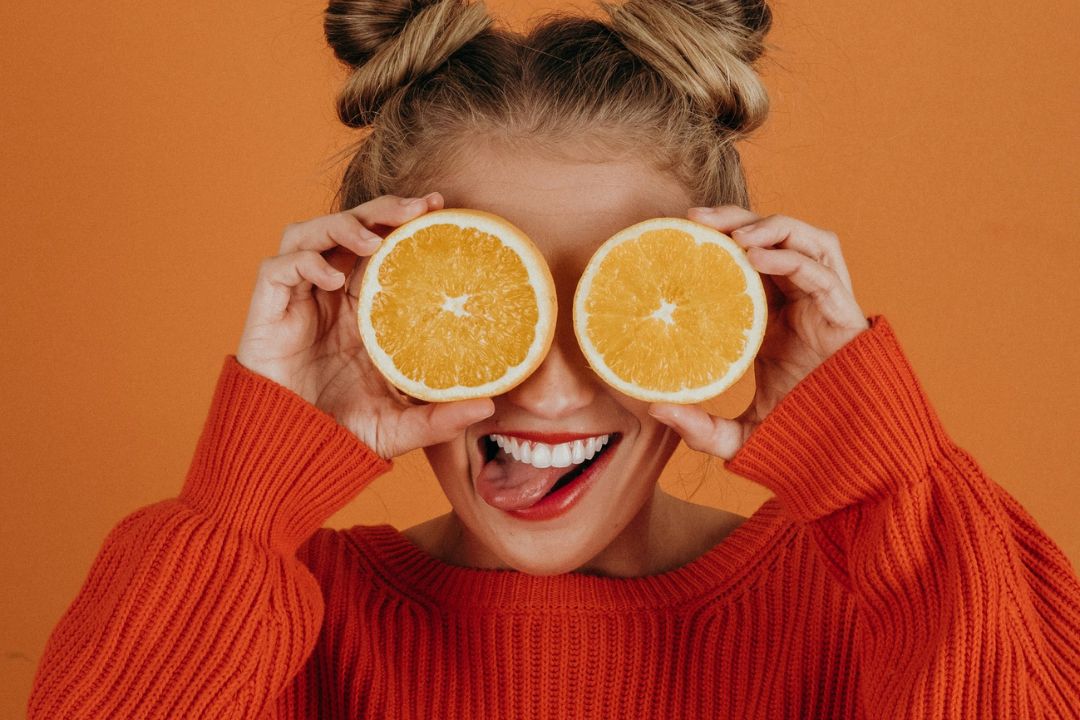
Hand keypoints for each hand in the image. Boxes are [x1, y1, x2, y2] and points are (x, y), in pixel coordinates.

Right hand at [235, 193, 493, 458]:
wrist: (290, 454)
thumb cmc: (342, 434)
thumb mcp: (401, 425)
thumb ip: (441, 417)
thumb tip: (490, 406)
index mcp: (363, 309)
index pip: (383, 247)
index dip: (405, 221)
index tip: (440, 208)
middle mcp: (330, 295)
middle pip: (351, 227)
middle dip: (382, 208)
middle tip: (419, 207)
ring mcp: (298, 299)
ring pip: (311, 233)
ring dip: (343, 226)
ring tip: (375, 240)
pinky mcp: (267, 310)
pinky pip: (279, 268)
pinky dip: (305, 262)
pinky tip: (332, 279)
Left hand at [648, 206, 869, 459]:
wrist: (848, 456)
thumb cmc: (799, 437)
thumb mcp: (738, 435)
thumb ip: (700, 427)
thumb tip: (656, 410)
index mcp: (773, 317)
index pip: (746, 260)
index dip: (718, 240)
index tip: (679, 234)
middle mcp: (799, 302)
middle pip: (772, 237)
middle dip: (736, 218)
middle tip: (695, 218)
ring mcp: (824, 304)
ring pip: (803, 239)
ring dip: (769, 226)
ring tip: (732, 234)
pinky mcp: (845, 314)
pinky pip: (820, 271)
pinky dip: (789, 257)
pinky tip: (756, 257)